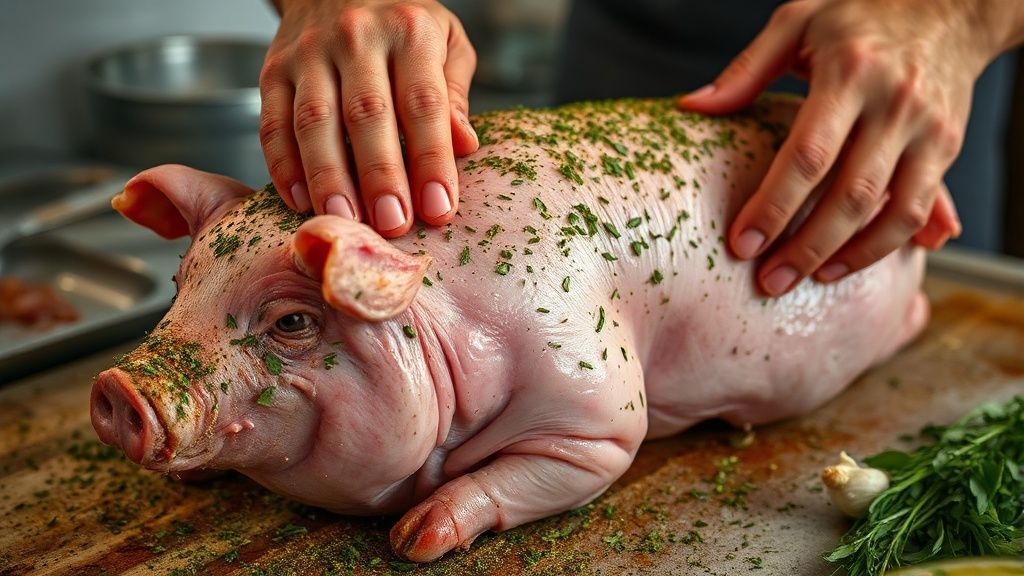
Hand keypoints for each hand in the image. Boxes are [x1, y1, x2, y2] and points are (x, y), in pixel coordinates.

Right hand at [261, 0, 479, 237]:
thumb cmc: (403, 27)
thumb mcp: (446, 44)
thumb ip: (455, 95)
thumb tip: (464, 145)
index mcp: (409, 31)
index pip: (423, 103)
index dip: (431, 160)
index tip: (439, 208)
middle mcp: (356, 36)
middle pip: (367, 115)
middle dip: (380, 176)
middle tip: (392, 225)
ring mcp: (309, 52)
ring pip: (315, 121)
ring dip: (329, 178)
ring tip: (345, 222)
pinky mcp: (273, 69)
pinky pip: (273, 123)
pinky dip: (283, 166)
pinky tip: (298, 201)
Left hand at [679, 0, 1022, 294]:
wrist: (952, 5)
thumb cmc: (860, 16)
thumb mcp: (798, 23)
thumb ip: (746, 69)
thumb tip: (693, 107)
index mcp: (849, 72)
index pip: (807, 154)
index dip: (773, 206)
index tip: (741, 244)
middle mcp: (894, 103)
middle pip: (849, 195)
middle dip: (806, 247)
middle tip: (768, 283)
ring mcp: (926, 129)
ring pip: (889, 212)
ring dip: (846, 257)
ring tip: (805, 282)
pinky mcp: (946, 147)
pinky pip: (917, 210)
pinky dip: (884, 246)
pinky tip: (845, 264)